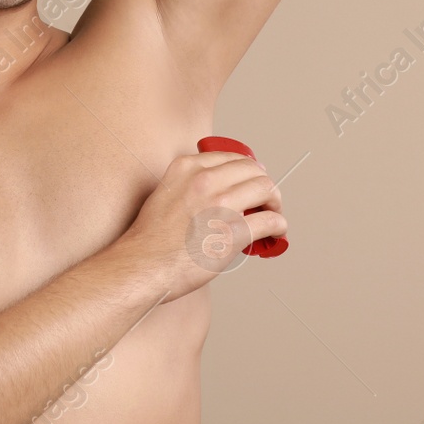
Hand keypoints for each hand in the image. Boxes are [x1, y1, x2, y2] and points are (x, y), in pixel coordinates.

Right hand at [118, 150, 285, 299]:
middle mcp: (205, 181)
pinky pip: (270, 221)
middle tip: (267, 199)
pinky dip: (279, 225)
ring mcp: (221, 205)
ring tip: (273, 213)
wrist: (144, 265)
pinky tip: (276, 232)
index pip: (232, 158)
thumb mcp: (164, 193)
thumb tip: (215, 192)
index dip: (248, 169)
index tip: (252, 180)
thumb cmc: (151, 239)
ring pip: (266, 189)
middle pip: (253, 170)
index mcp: (187, 168)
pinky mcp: (233, 232)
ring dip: (275, 202)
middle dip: (264, 184)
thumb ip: (187, 185)